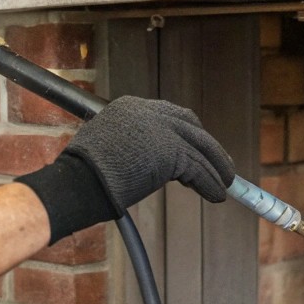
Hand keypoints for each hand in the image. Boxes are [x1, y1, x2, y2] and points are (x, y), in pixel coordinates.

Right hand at [66, 95, 234, 206]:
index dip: (188, 134)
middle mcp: (148, 112)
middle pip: (191, 125)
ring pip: (199, 148)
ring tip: (224, 184)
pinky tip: (216, 195)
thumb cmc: (83, 174)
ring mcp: (161, 130)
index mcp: (130, 108)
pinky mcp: (170, 150)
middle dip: (208, 146)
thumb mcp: (107, 147)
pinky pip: (199, 169)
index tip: (197, 149)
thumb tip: (149, 163)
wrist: (79, 182)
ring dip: (215, 169)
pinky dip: (210, 183)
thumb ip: (131, 145)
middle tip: (220, 164)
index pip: (170, 115)